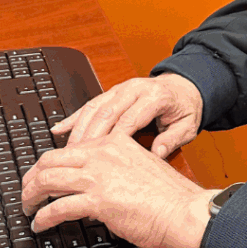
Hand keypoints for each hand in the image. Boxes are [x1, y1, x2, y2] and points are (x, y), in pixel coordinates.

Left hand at [21, 134, 215, 247]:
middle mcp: (104, 155)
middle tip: (27, 191)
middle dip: (31, 177)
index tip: (43, 175)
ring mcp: (99, 176)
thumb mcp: (140, 167)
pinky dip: (43, 218)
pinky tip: (41, 224)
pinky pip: (57, 208)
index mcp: (115, 143)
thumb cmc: (169, 196)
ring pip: (47, 180)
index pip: (70, 148)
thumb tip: (93, 186)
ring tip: (28, 207)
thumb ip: (114, 170)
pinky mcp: (98, 200)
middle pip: (50, 160)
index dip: (49, 163)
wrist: (184, 210)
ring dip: (31, 196)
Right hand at [53, 73, 203, 157]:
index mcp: (155, 96)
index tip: (101, 158)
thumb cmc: (184, 109)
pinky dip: (74, 117)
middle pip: (106, 113)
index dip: (114, 138)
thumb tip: (157, 153)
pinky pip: (89, 104)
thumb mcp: (188, 125)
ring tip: (66, 153)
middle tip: (75, 160)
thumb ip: (173, 139)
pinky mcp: (112, 92)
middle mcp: (135, 89)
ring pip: (94, 108)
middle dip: (90, 137)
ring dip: (78, 130)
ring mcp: (121, 89)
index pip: (130, 118)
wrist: (184, 87)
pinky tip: (59, 129)